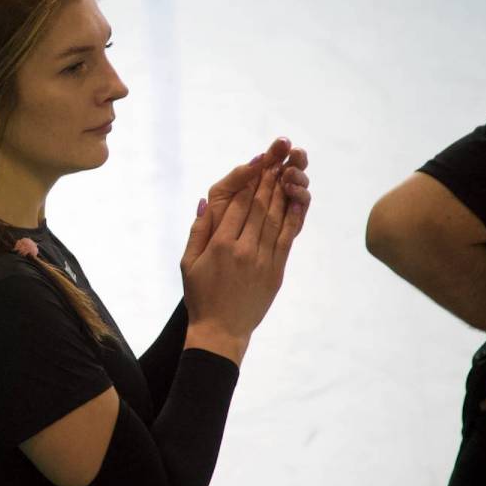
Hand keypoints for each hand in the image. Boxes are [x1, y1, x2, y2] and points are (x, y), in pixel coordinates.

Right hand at [180, 155, 307, 354]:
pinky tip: (297, 198)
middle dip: (269, 176)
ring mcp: (263, 259)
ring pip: (275, 217)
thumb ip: (198, 230)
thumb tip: (205, 201)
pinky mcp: (277, 270)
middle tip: (278, 154)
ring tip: (287, 168)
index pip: (237, 202)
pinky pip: (287, 237)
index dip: (248, 178)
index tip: (257, 159)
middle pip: (259, 204)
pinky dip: (293, 215)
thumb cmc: (200, 296)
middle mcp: (243, 249)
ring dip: (282, 190)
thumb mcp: (188, 263)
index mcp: (219, 245)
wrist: (221, 331)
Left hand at [206, 138, 310, 237]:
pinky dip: (300, 198)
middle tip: (296, 152)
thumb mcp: (221, 192)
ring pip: (299, 187)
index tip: (283, 142)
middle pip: (291, 171)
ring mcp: (284, 207)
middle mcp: (273, 192)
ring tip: (289, 174)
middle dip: (296, 160)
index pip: (272, 162)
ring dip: (298, 177)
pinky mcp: (291, 225)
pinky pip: (300, 209)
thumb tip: (260, 157)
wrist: (216, 252)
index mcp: (256, 181)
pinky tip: (292, 190)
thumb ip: (238, 175)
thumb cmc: (215, 220)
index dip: (278, 152)